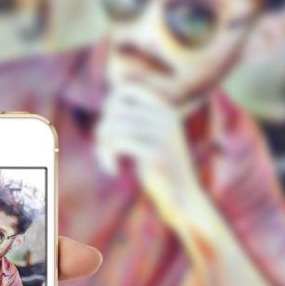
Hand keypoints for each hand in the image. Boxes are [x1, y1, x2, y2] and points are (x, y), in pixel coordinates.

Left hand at [96, 83, 199, 216]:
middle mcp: (165, 117)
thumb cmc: (158, 168)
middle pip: (114, 109)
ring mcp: (162, 134)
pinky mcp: (155, 153)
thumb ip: (133, 118)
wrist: (182, 196)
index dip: (109, 105)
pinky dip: (107, 156)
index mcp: (165, 109)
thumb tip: (109, 100)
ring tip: (108, 160)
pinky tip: (113, 169)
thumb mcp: (149, 136)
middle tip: (105, 149)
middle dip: (103, 129)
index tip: (111, 128)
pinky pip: (116, 142)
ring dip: (102, 145)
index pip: (126, 89)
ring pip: (112, 125)